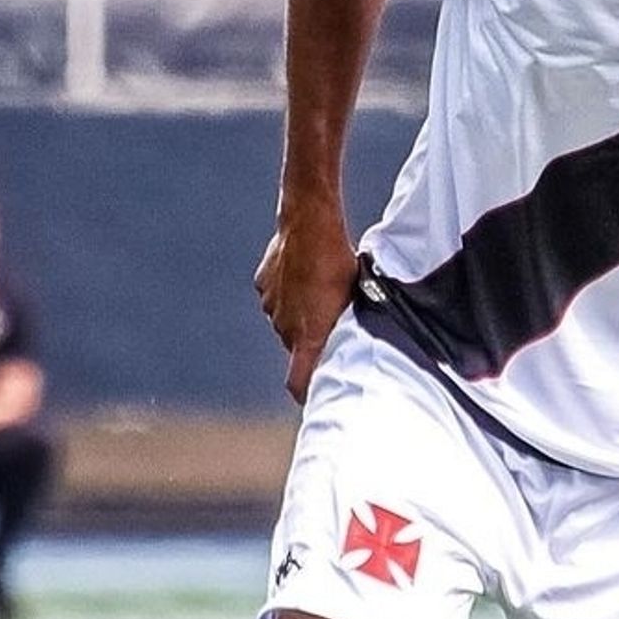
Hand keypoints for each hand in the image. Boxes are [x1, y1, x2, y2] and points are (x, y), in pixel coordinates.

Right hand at [255, 228, 357, 403]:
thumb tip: (355, 344)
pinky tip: (303, 277)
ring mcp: (270, 306)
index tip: (312, 395)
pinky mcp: (263, 286)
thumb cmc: (338, 261)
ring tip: (317, 293)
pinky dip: (288, 295)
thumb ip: (347, 326)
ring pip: (286, 322)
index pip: (297, 382)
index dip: (304, 392)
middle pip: (296, 347)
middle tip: (330, 324)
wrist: (308, 223)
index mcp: (308, 335)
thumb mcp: (354, 298)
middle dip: (310, 341)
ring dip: (300, 315)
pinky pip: (275, 299)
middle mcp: (284, 326)